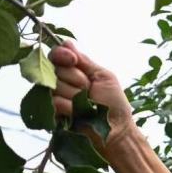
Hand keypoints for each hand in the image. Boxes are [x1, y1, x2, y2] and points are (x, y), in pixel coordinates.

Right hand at [49, 40, 135, 156]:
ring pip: (55, 85)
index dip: (62, 55)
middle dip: (76, 79)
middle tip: (90, 90)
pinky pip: (54, 102)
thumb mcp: (104, 77)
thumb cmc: (115, 103)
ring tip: (88, 104)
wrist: (117, 130)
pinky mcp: (54, 113)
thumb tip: (66, 42)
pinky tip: (80, 113)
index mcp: (75, 70)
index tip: (73, 60)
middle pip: (55, 68)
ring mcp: (57, 96)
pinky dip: (70, 106)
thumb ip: (85, 61)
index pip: (57, 55)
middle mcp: (62, 81)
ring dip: (75, 95)